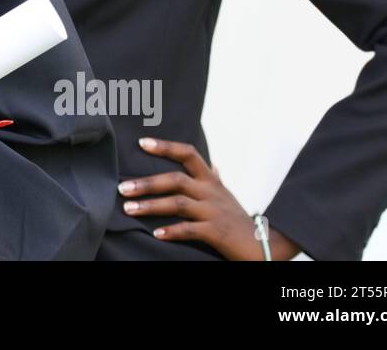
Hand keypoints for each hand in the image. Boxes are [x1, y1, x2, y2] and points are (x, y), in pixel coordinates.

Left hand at [119, 137, 300, 260]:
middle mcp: (211, 192)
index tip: (141, 142)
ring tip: (128, 209)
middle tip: (122, 188)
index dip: (165, 146)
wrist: (264, 244)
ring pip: (178, 203)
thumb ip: (215, 179)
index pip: (188, 154)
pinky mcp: (217, 233)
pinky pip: (190, 230)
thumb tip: (213, 163)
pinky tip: (156, 233)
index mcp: (210, 181)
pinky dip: (172, 231)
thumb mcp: (227, 196)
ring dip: (151, 206)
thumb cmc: (238, 219)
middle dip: (147, 183)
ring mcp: (214, 212)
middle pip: (176, 179)